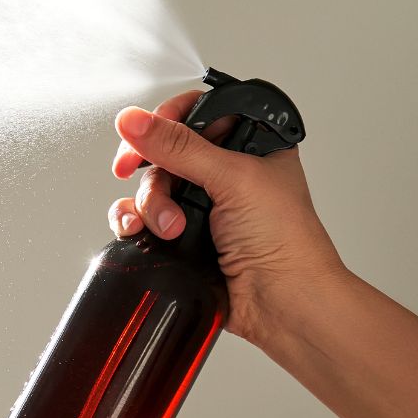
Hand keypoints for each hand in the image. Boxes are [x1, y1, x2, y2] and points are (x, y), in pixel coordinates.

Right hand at [107, 90, 347, 345]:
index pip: (196, 112)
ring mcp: (201, 205)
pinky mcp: (181, 235)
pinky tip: (139, 231)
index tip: (142, 133)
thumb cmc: (286, 242)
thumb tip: (133, 120)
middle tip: (132, 170)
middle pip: (164, 150)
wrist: (283, 304)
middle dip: (152, 169)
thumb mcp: (232, 178)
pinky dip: (132, 222)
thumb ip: (179, 146)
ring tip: (171, 227)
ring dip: (149, 204)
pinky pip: (139, 217)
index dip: (165, 119)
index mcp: (249, 144)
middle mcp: (224, 172)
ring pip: (149, 185)